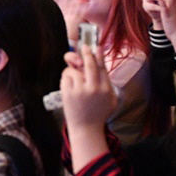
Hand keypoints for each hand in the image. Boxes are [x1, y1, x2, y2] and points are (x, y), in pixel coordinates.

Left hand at [60, 45, 116, 168]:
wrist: (86, 129)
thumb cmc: (98, 113)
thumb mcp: (110, 99)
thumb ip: (105, 82)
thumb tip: (98, 61)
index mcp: (106, 89)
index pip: (102, 67)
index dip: (99, 55)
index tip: (96, 46)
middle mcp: (94, 88)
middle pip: (89, 64)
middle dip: (86, 53)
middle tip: (84, 47)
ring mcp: (81, 91)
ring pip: (74, 70)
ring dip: (72, 72)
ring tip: (75, 83)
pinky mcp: (68, 94)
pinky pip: (65, 77)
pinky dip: (66, 80)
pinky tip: (70, 89)